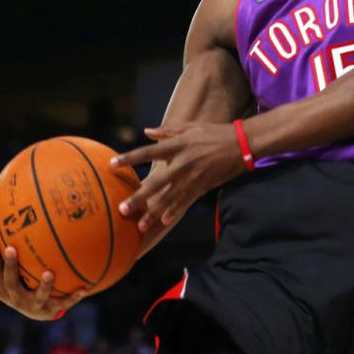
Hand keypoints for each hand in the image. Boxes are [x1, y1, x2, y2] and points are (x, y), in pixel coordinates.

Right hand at [0, 237, 87, 320]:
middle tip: (11, 248)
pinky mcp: (51, 310)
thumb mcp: (16, 274)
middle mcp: (17, 299)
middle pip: (11, 283)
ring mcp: (35, 306)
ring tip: (49, 273)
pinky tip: (84, 289)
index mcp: (5, 290)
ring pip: (39, 296)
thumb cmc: (25, 284)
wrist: (40, 312)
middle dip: (11, 266)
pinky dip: (73, 297)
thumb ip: (10, 253)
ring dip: (44, 285)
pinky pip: (64, 303)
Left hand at [112, 122, 245, 230]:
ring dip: (154, 213)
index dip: (130, 158)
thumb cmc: (214, 133)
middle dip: (139, 197)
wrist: (241, 143)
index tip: (112, 164)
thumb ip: (167, 131)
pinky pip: (186, 201)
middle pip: (156, 182)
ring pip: (170, 198)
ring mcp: (193, 177)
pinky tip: (164, 222)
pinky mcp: (203, 186)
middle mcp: (182, 162)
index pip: (148, 152)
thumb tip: (146, 131)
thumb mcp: (190, 127)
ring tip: (140, 226)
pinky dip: (175, 211)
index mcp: (177, 145)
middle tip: (123, 209)